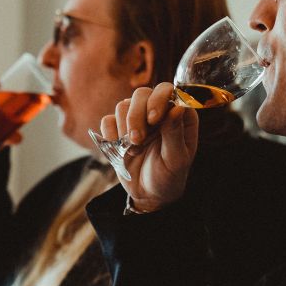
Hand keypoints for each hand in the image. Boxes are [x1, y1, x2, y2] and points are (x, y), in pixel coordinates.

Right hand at [99, 83, 197, 210]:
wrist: (148, 194)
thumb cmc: (168, 178)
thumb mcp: (176, 161)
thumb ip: (175, 134)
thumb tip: (177, 108)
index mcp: (178, 116)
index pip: (167, 91)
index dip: (157, 100)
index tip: (153, 120)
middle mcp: (158, 112)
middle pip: (141, 94)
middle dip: (136, 116)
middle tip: (137, 140)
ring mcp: (137, 119)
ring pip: (123, 105)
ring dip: (124, 128)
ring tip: (133, 150)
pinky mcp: (119, 129)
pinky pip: (108, 119)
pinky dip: (110, 133)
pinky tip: (118, 148)